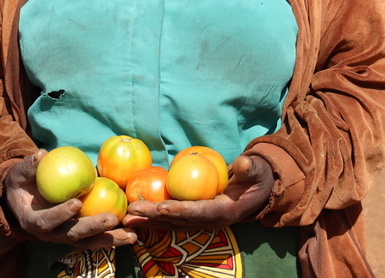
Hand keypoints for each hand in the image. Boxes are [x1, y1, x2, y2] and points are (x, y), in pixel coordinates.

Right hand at [3, 150, 137, 248]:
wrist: (23, 199)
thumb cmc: (22, 183)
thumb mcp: (20, 173)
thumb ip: (29, 166)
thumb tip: (40, 155)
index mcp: (33, 221)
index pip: (45, 221)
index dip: (60, 214)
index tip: (75, 203)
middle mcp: (50, 234)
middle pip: (72, 235)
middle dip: (92, 228)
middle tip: (111, 219)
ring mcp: (65, 236)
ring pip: (88, 241)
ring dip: (110, 239)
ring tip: (131, 235)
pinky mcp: (78, 235)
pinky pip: (96, 238)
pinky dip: (113, 237)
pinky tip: (132, 233)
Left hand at [122, 153, 273, 230]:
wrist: (258, 190)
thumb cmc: (256, 177)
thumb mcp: (257, 170)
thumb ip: (250, 168)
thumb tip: (242, 163)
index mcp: (224, 212)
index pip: (199, 212)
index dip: (180, 210)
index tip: (161, 208)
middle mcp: (210, 221)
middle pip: (178, 220)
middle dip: (155, 216)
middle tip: (132, 210)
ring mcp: (201, 220)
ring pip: (171, 222)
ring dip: (148, 220)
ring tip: (126, 216)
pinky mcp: (194, 216)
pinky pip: (171, 217)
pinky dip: (154, 216)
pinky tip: (136, 213)